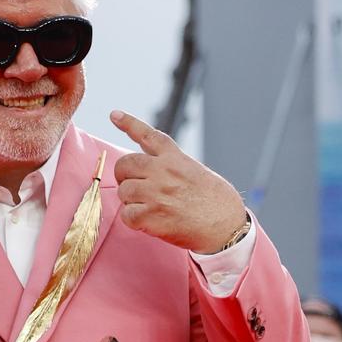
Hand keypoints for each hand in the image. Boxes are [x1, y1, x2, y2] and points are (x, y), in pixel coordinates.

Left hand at [110, 110, 246, 253]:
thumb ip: (172, 166)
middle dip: (124, 175)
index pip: (148, 135)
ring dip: (130, 200)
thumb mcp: (197, 171)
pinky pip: (127, 214)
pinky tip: (147, 221)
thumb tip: (150, 168)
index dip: (129, 123)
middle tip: (134, 186)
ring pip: (123, 190)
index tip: (114, 115)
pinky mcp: (151, 216)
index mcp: (175, 159)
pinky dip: (133, 219)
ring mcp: (156, 193)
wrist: (227, 226)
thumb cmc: (217, 202)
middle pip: (125, 164)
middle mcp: (163, 171)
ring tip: (148, 207)